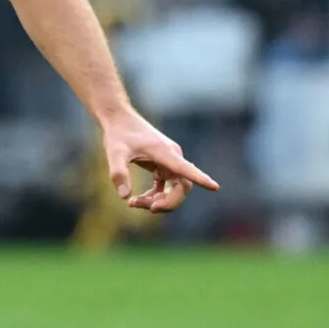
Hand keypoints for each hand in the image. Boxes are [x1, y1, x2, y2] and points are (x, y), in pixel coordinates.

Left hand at [101, 109, 218, 212]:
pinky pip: (164, 187)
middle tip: (150, 208)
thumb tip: (125, 196)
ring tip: (134, 203)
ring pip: (173, 189)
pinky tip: (135, 200)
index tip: (214, 187)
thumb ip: (118, 173)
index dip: (200, 178)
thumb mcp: (114, 152)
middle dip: (168, 202)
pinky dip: (153, 196)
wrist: (118, 118)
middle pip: (182, 186)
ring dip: (158, 200)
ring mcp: (168, 162)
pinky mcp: (161, 165)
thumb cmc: (117, 133)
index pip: (186, 168)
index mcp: (165, 152)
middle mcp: (172, 157)